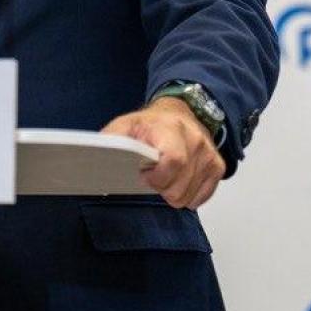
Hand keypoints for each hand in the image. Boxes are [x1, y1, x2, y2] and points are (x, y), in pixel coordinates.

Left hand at [101, 98, 226, 208]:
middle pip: (179, 187)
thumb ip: (110, 140)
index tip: (145, 177)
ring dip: (173, 194)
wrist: (181, 112)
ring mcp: (208, 154)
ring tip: (165, 178)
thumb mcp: (124, 125)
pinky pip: (201, 197)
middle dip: (161, 189)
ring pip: (189, 197)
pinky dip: (187, 196)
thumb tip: (93, 156)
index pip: (172, 162)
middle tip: (152, 178)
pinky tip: (179, 181)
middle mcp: (195, 140)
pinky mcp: (217, 167)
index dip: (157, 178)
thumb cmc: (151, 124)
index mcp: (170, 129)